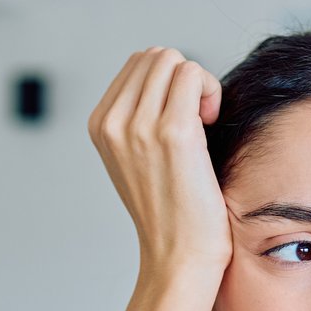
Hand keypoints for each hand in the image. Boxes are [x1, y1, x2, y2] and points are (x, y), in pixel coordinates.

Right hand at [88, 48, 230, 289]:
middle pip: (155, 56)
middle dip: (183, 77)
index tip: (179, 119)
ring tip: (203, 121)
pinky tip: (211, 122)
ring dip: (198, 83)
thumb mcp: (135, 157)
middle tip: (196, 118)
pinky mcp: (173, 133)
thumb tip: (168, 70)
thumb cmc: (169, 209)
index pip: (138, 64)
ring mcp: (139, 127)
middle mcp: (112, 123)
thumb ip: (138, 115)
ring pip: (174, 61)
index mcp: (99, 125)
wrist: (178, 254)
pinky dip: (209, 90)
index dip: (167, 83)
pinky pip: (192, 74)